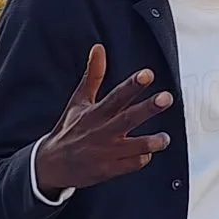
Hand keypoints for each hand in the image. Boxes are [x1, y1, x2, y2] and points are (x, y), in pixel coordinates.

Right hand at [35, 45, 171, 193]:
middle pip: (128, 118)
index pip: (116, 96)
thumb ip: (93, 75)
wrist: (51, 165)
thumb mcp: (78, 101)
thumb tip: (99, 47)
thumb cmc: (69, 129)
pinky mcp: (108, 170)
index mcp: (95, 113)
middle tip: (167, 98)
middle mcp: (102, 131)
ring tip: (165, 138)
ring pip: (134, 146)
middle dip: (148, 108)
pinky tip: (148, 153)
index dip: (132, 85)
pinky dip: (141, 159)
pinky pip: (130, 164)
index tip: (148, 74)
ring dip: (151, 142)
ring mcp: (106, 152)